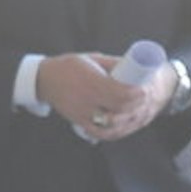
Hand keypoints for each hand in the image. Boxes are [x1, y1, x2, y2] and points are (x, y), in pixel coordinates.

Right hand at [37, 52, 173, 140]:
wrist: (45, 80)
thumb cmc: (69, 66)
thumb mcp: (91, 59)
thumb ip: (112, 63)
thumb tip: (134, 65)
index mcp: (92, 80)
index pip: (121, 92)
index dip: (137, 94)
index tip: (145, 90)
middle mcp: (88, 98)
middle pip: (120, 108)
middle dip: (137, 106)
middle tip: (145, 100)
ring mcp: (83, 112)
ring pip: (112, 122)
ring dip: (128, 119)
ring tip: (136, 113)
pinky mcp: (79, 121)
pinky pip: (100, 132)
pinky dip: (113, 132)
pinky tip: (121, 126)